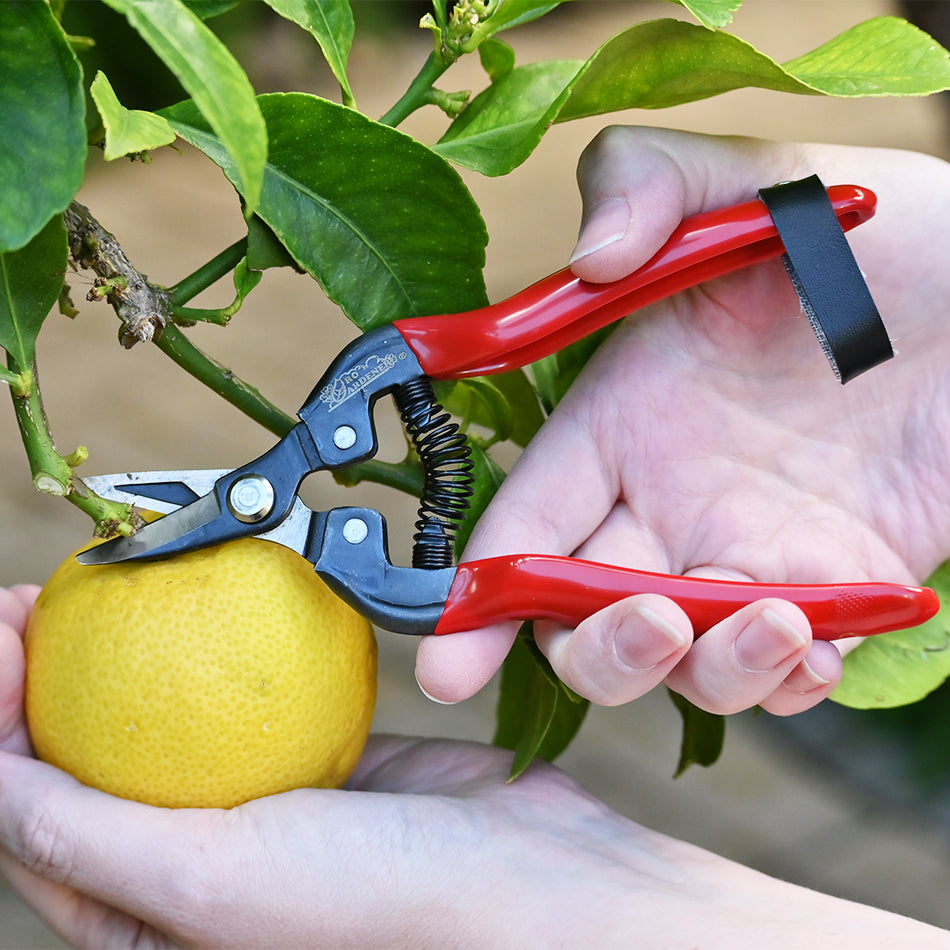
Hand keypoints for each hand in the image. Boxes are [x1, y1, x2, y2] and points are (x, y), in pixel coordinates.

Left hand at [0, 590, 945, 948]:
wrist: (538, 886)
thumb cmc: (387, 912)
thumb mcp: (214, 887)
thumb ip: (90, 838)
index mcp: (149, 922)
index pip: (33, 814)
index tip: (0, 631)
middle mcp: (196, 866)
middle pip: (93, 754)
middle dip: (49, 672)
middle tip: (41, 592)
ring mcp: (261, 804)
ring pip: (168, 712)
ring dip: (130, 645)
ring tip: (112, 579)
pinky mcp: (321, 756)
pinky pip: (252, 685)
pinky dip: (222, 638)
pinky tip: (211, 593)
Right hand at [416, 128, 949, 713]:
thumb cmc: (885, 234)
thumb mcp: (760, 180)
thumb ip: (648, 180)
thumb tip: (589, 255)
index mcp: (622, 419)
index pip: (525, 522)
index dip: (478, 596)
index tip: (447, 660)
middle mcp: (670, 498)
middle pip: (582, 618)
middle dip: (597, 651)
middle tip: (653, 625)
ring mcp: (749, 549)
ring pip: (682, 663)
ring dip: (708, 669)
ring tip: (777, 617)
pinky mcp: (836, 585)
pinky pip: (786, 671)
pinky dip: (791, 681)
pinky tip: (820, 641)